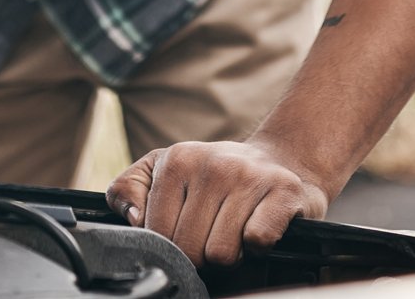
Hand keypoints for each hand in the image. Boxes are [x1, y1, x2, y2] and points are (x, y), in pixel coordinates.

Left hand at [105, 139, 329, 266]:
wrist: (280, 159)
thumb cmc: (216, 176)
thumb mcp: (164, 170)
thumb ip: (130, 189)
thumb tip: (133, 219)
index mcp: (178, 159)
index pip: (159, 234)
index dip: (173, 246)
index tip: (187, 233)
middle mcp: (214, 163)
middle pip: (190, 249)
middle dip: (201, 255)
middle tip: (214, 235)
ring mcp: (250, 175)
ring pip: (222, 254)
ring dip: (231, 254)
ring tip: (235, 232)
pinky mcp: (284, 191)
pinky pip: (258, 242)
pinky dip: (259, 247)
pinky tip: (258, 228)